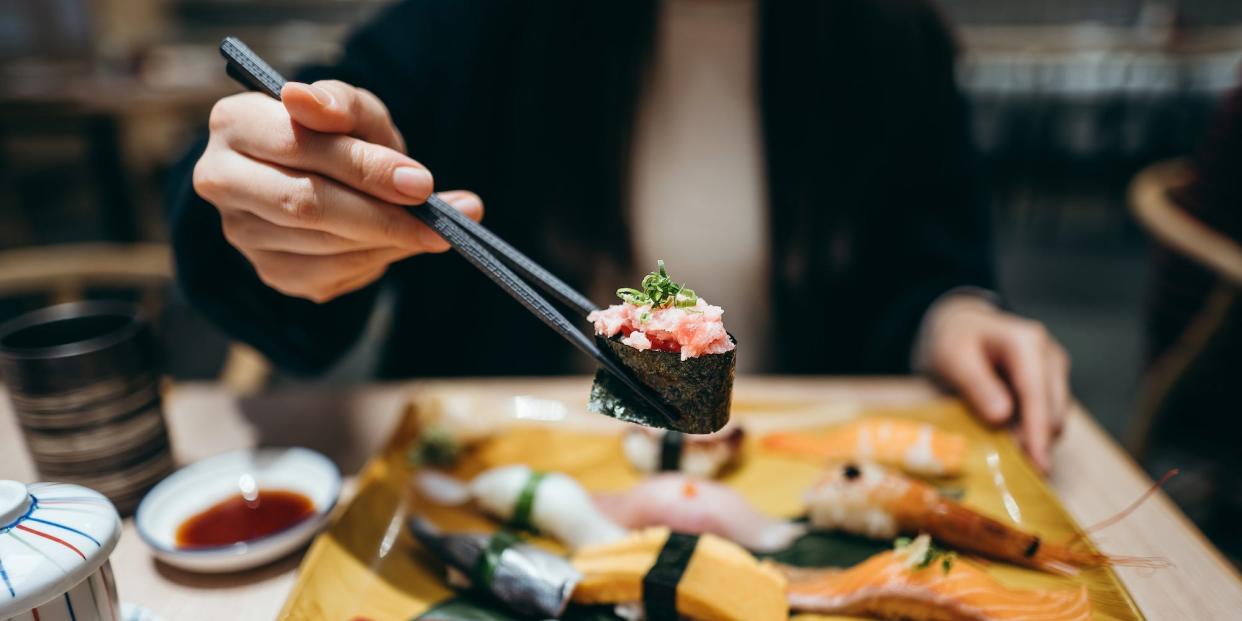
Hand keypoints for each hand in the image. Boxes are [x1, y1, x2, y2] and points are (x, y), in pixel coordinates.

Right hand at [193, 80, 482, 302]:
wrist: (327, 176)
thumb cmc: (340, 134)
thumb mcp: (352, 109)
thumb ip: (339, 103)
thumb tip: (307, 100)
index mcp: (234, 122)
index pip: (298, 145)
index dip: (363, 167)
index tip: (421, 182)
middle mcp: (221, 179)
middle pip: (305, 203)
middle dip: (381, 214)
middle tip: (438, 222)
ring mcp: (241, 231)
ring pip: (322, 244)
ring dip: (386, 240)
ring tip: (433, 230)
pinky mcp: (269, 270)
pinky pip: (329, 275)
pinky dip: (374, 261)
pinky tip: (398, 243)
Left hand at [921, 296, 1069, 472]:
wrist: (958, 326)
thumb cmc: (953, 341)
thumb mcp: (953, 358)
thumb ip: (977, 385)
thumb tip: (1002, 417)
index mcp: (1026, 344)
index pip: (1037, 396)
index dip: (1037, 434)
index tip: (1037, 466)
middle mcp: (1048, 355)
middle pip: (1053, 411)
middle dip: (1038, 443)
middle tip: (1013, 472)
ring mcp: (1052, 369)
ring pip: (1054, 417)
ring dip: (1035, 439)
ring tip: (1007, 458)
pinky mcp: (1049, 384)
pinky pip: (1046, 415)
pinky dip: (1031, 431)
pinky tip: (1010, 443)